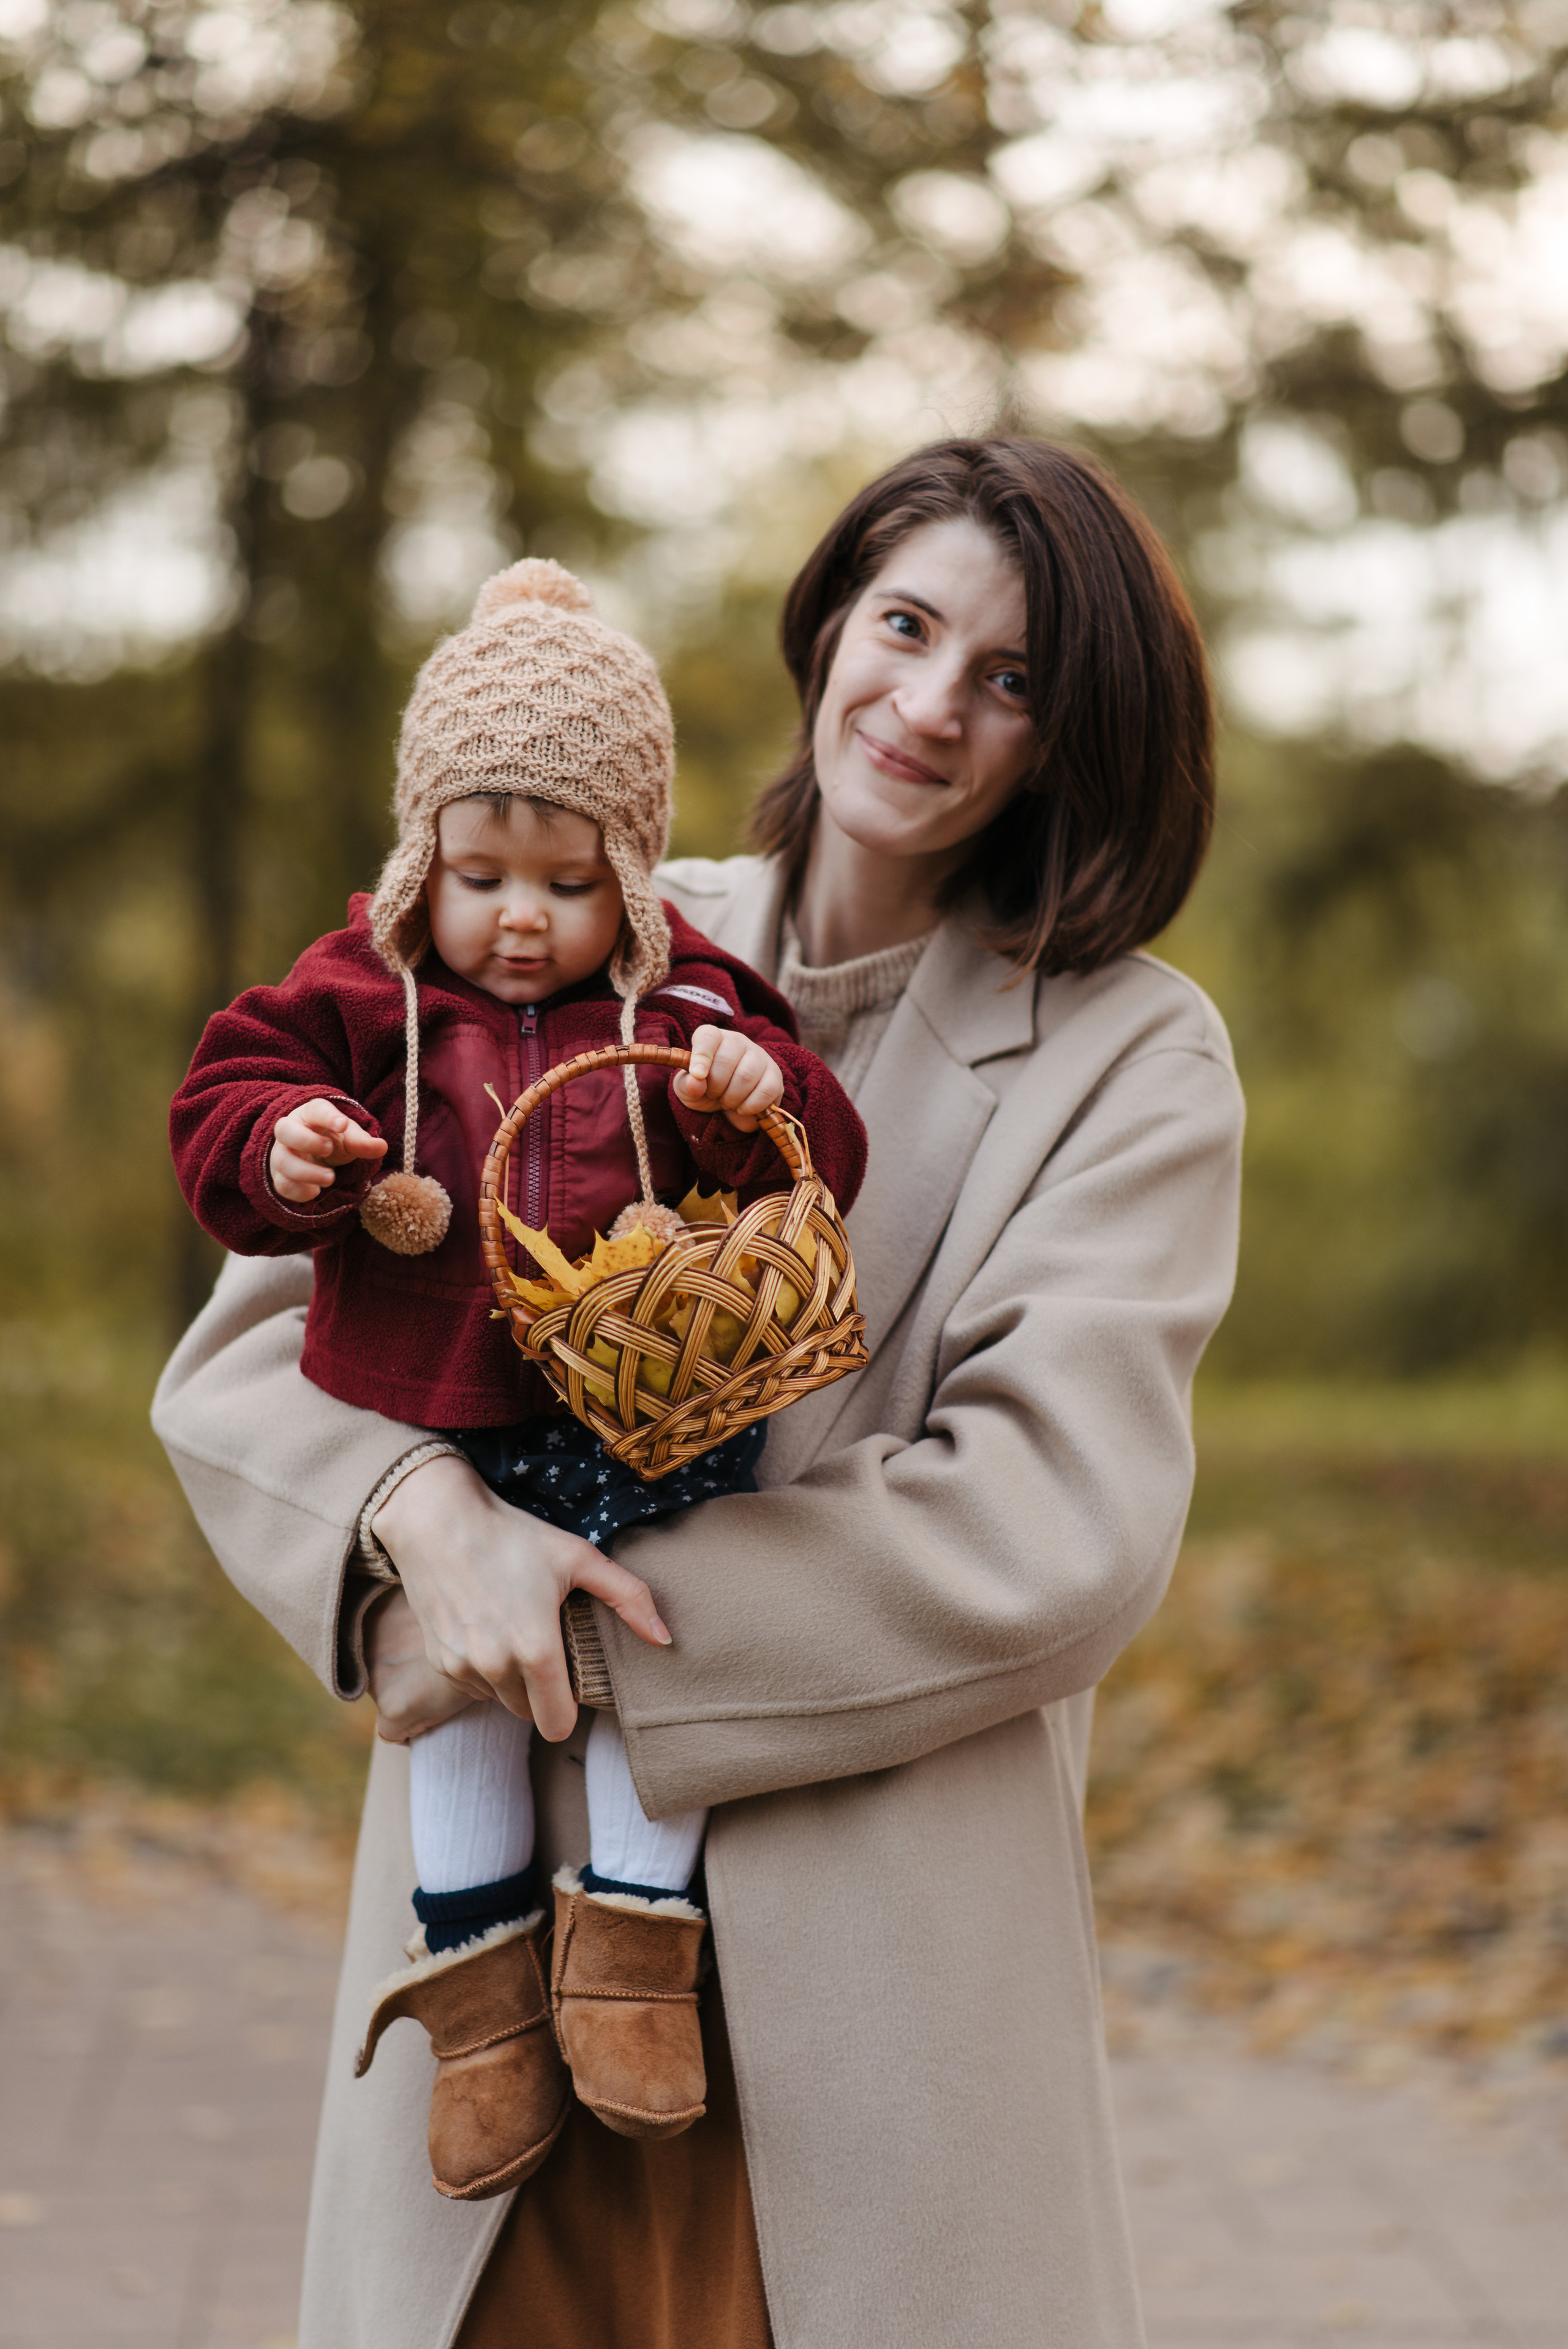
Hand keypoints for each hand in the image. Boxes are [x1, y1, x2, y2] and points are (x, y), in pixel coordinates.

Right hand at [269, 1097, 386, 1202]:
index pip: (315, 1109)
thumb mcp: (349, 1138)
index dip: (327, 1116)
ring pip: (281, 1160)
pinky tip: (315, 1192)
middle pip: (284, 1130)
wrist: (316, 1155)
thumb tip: (382, 1147)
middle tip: (329, 1149)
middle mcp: (290, 1131)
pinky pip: (281, 1184)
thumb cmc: (333, 1139)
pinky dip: (298, 1191)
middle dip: (306, 1141)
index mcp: (310, 1115)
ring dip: (306, 1171)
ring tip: (330, 1178)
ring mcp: (281, 1153)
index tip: (342, 1124)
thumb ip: (362, 1142)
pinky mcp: (279, 1175)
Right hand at [370, 1453, 670, 1741]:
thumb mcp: (578, 1557)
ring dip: (512, 1680)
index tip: (572, 1676)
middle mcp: (496, 1668)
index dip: (570, 1706)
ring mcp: (463, 1668)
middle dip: (542, 1691)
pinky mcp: (439, 1662)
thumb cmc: (514, 1536)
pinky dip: (484, 1669)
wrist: (437, 1520)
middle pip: (530, 1714)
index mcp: (536, 1651)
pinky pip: (473, 1685)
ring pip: (500, 1699)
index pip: (559, 1726)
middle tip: (545, 1643)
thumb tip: (665, 1639)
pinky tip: (488, 1627)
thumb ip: (628, 1598)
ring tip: (515, 1628)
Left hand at [674, 1025, 784, 1133]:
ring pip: (747, 1075)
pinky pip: (766, 1090)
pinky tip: (743, 1108)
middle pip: (727, 1060)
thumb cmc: (705, 1090)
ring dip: (733, 1098)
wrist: (727, 1106)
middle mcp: (737, 1041)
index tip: (697, 1075)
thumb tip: (695, 1082)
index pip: (708, 1037)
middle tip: (713, 1095)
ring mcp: (759, 1055)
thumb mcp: (688, 1089)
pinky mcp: (775, 1074)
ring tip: (727, 1102)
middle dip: (716, 1086)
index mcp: (713, 1038)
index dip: (702, 1056)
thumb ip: (687, 1085)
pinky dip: (751, 1106)